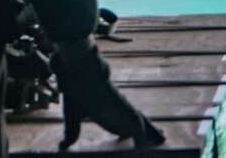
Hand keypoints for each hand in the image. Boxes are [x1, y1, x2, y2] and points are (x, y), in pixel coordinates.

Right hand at [50, 40, 164, 149]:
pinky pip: (139, 129)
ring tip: (162, 139)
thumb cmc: (75, 91)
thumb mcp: (72, 116)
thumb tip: (63, 147)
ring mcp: (124, 110)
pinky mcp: (127, 112)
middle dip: (148, 130)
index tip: (129, 137)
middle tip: (160, 138)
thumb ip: (72, 131)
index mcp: (106, 111)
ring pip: (144, 124)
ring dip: (152, 133)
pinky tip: (146, 150)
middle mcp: (118, 110)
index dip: (127, 130)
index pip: (121, 123)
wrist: (81, 74)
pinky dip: (143, 139)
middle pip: (138, 122)